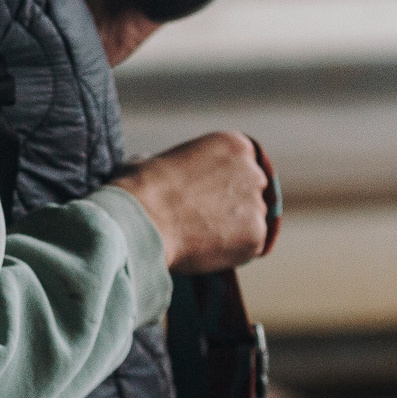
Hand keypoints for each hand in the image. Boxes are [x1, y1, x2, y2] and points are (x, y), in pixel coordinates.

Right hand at [115, 131, 271, 273]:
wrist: (140, 222)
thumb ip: (174, 166)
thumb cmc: (139, 189)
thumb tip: (161, 174)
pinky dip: (231, 252)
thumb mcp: (155, 159)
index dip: (224, 182)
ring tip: (197, 238)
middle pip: (253, 191)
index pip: (242, 164)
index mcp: (233, 144)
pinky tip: (204, 249)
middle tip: (204, 220)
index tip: (208, 196)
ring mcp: (257, 205)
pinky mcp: (255, 237)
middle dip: (234, 205)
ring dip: (232, 230)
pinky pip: (249, 247)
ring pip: (252, 221)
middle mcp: (252, 170)